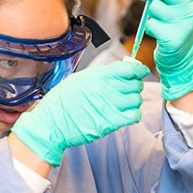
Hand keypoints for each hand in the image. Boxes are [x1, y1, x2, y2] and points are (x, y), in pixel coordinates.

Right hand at [11, 59, 148, 166]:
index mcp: (96, 76)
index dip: (139, 69)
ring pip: (136, 99)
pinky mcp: (111, 123)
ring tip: (124, 103)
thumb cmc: (61, 103)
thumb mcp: (77, 79)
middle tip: (129, 89)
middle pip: (135, 84)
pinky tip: (126, 114)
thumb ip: (99, 75)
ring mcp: (109, 106)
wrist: (51, 124)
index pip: (129, 68)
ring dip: (134, 101)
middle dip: (135, 85)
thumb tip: (118, 71)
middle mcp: (104, 89)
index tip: (140, 71)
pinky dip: (134, 114)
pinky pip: (134, 115)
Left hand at [136, 0, 192, 99]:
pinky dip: (149, 27)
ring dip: (149, 13)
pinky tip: (158, 33)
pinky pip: (151, 24)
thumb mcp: (177, 6)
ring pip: (154, 7)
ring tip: (158, 21)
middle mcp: (191, 9)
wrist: (181, 57)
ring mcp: (184, 24)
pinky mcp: (173, 38)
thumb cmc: (174, 26)